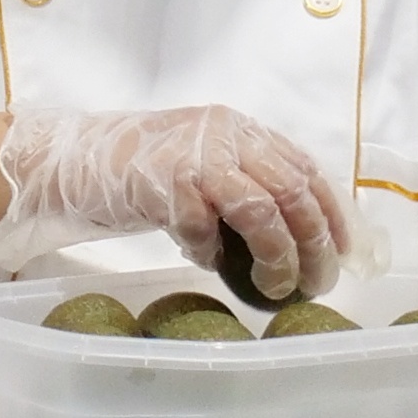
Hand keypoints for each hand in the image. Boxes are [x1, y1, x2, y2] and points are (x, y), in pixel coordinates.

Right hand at [0, 105, 350, 301]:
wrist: (73, 160)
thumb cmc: (140, 171)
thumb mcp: (203, 166)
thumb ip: (244, 185)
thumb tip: (294, 237)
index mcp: (241, 129)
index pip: (306, 170)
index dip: (332, 214)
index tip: (344, 253)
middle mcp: (226, 135)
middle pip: (294, 191)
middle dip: (314, 244)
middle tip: (317, 283)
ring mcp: (196, 156)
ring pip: (263, 211)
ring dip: (277, 258)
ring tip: (274, 288)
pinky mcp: (166, 183)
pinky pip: (204, 229)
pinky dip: (209, 253)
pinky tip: (203, 260)